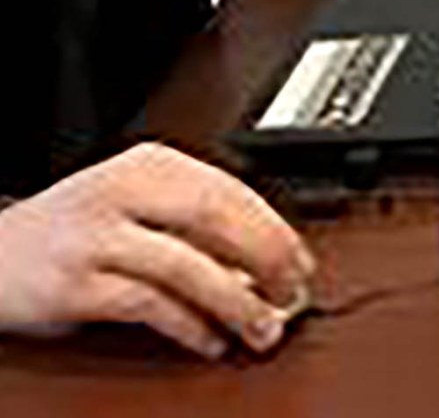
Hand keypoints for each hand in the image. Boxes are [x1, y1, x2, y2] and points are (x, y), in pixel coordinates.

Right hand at [0, 143, 312, 357]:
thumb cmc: (72, 228)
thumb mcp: (132, 200)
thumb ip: (188, 216)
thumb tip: (262, 255)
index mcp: (148, 164)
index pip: (229, 189)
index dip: (272, 227)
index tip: (300, 258)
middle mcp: (123, 193)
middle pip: (215, 219)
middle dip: (265, 258)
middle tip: (293, 291)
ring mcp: (96, 239)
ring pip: (185, 267)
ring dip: (234, 301)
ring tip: (262, 327)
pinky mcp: (74, 287)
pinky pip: (147, 306)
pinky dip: (187, 326)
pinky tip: (209, 340)